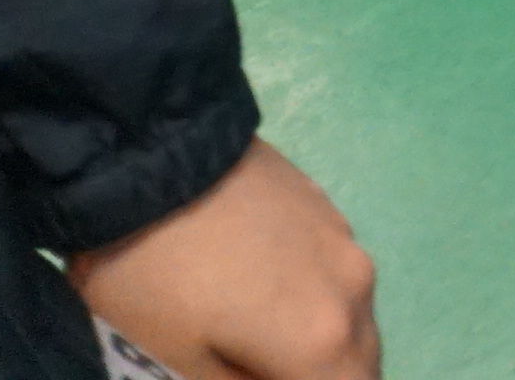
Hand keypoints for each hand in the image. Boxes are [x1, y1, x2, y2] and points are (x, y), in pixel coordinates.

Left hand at [63, 140, 381, 379]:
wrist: (152, 156)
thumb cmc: (155, 277)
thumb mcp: (175, 361)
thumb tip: (261, 378)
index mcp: (322, 339)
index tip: (262, 379)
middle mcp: (354, 290)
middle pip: (361, 361)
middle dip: (326, 375)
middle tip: (267, 371)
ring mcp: (346, 241)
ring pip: (351, 313)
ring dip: (321, 338)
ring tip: (260, 337)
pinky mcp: (327, 207)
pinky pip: (334, 272)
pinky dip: (311, 296)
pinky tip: (259, 286)